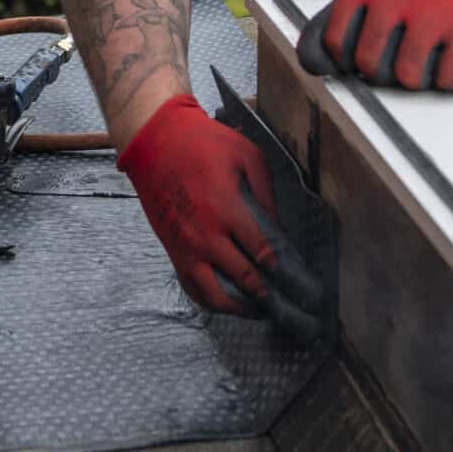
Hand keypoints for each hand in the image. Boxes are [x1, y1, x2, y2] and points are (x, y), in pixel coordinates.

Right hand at [117, 95, 321, 330]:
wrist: (155, 142)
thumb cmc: (204, 143)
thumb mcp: (246, 156)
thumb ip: (266, 193)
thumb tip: (279, 227)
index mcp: (227, 210)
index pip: (261, 251)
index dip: (281, 269)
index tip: (297, 279)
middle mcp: (205, 235)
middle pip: (243, 278)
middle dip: (267, 293)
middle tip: (287, 303)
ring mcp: (186, 248)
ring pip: (214, 295)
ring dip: (238, 307)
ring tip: (257, 309)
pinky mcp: (172, 252)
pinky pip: (192, 288)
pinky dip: (210, 301)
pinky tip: (228, 302)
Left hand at [296, 0, 452, 89]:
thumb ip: (335, 26)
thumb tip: (312, 64)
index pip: (335, 42)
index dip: (346, 59)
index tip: (359, 55)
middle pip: (371, 64)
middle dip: (382, 72)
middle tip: (396, 56)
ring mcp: (435, 8)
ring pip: (408, 76)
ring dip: (416, 77)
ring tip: (423, 57)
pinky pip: (447, 79)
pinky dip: (448, 77)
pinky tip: (448, 55)